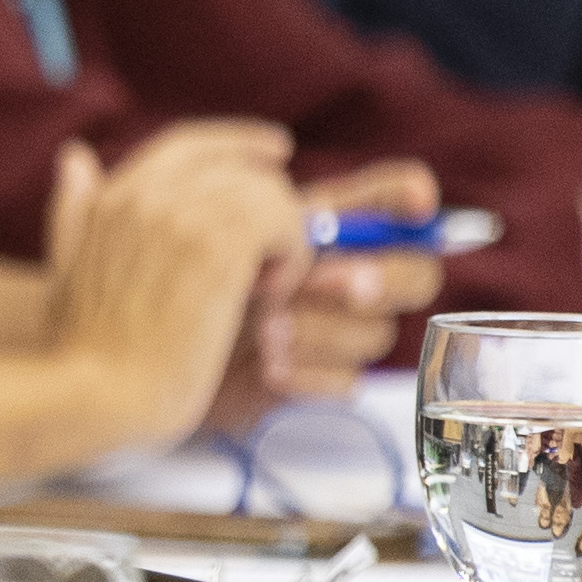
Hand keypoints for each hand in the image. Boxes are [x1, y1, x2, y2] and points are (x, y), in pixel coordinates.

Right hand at [40, 124, 306, 456]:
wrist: (96, 391)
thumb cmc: (84, 347)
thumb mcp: (68, 267)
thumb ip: (74, 210)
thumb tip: (75, 156)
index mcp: (114, 195)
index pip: (189, 143)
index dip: (238, 142)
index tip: (276, 150)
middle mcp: (147, 193)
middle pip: (241, 168)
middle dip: (270, 209)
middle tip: (268, 266)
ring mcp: (183, 215)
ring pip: (271, 194)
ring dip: (283, 241)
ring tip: (261, 291)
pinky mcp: (220, 247)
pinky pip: (287, 224)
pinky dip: (293, 259)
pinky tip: (267, 298)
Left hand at [218, 153, 448, 419]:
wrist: (164, 343)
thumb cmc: (203, 272)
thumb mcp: (236, 229)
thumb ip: (286, 206)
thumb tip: (334, 200)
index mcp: (342, 230)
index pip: (403, 209)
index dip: (417, 201)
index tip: (416, 202)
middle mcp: (359, 277)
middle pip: (417, 276)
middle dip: (376, 278)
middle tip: (319, 279)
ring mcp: (347, 331)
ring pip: (375, 332)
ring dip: (321, 328)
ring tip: (264, 328)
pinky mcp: (327, 380)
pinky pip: (348, 381)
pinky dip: (308, 373)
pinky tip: (269, 366)